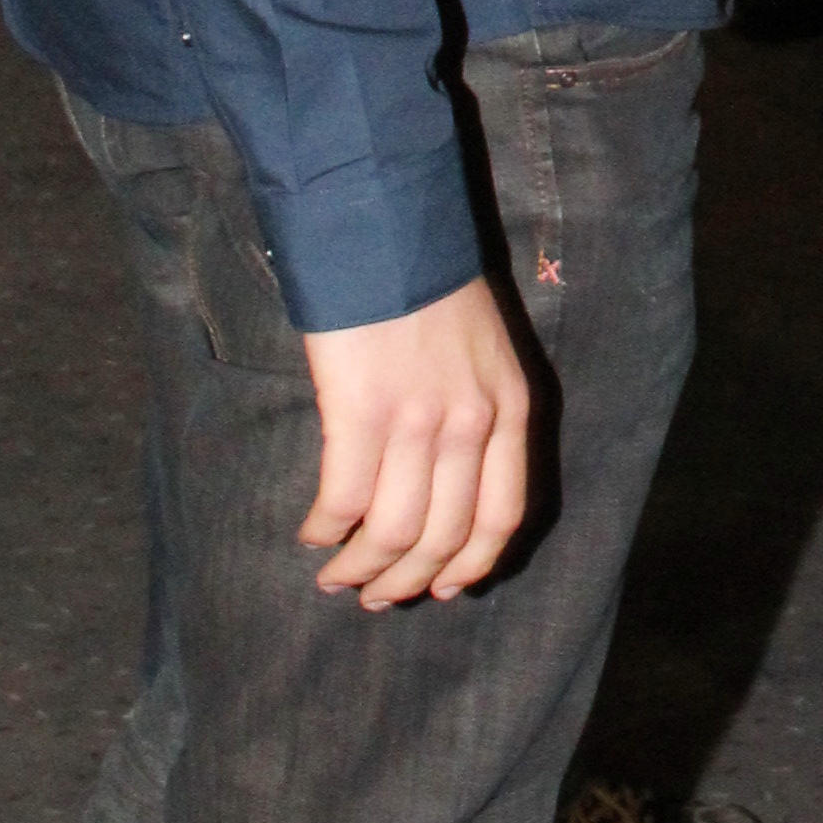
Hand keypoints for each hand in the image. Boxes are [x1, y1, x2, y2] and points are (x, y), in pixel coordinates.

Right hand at [298, 275, 530, 608]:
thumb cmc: (427, 281)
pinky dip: (327, 529)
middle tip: (376, 597)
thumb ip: (475, 407)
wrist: (387, 225)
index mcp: (510, 408)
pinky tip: (313, 534)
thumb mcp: (483, 347)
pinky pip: (345, 500)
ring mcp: (418, 421)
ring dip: (361, 568)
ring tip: (336, 578)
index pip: (503, 517)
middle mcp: (472, 424)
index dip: (471, 564)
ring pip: (394, 533)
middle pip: (446, 538)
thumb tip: (443, 477)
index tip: (444, 588)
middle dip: (409, 582)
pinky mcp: (361, 412)